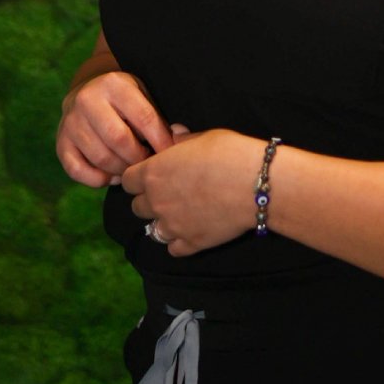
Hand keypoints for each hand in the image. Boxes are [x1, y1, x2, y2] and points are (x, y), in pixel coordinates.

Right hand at [56, 70, 175, 186]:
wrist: (87, 92)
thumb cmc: (125, 100)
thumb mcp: (142, 95)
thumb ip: (158, 117)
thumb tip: (178, 141)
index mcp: (113, 84)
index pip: (144, 118)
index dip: (161, 141)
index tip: (170, 155)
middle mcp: (87, 100)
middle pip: (120, 141)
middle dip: (139, 158)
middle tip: (149, 164)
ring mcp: (71, 123)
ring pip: (102, 158)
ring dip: (122, 170)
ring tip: (132, 169)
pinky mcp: (60, 143)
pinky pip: (78, 171)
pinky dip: (98, 180)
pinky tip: (112, 176)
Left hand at [120, 129, 264, 256]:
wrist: (256, 184)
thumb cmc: (230, 153)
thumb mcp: (204, 137)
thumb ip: (183, 140)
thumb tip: (174, 135)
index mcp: (153, 172)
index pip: (126, 180)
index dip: (138, 177)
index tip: (153, 174)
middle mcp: (157, 201)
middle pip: (137, 206)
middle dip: (150, 200)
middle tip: (170, 192)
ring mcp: (172, 225)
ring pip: (153, 229)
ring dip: (163, 222)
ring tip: (182, 213)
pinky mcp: (191, 243)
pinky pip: (173, 248)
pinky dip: (179, 241)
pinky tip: (192, 230)